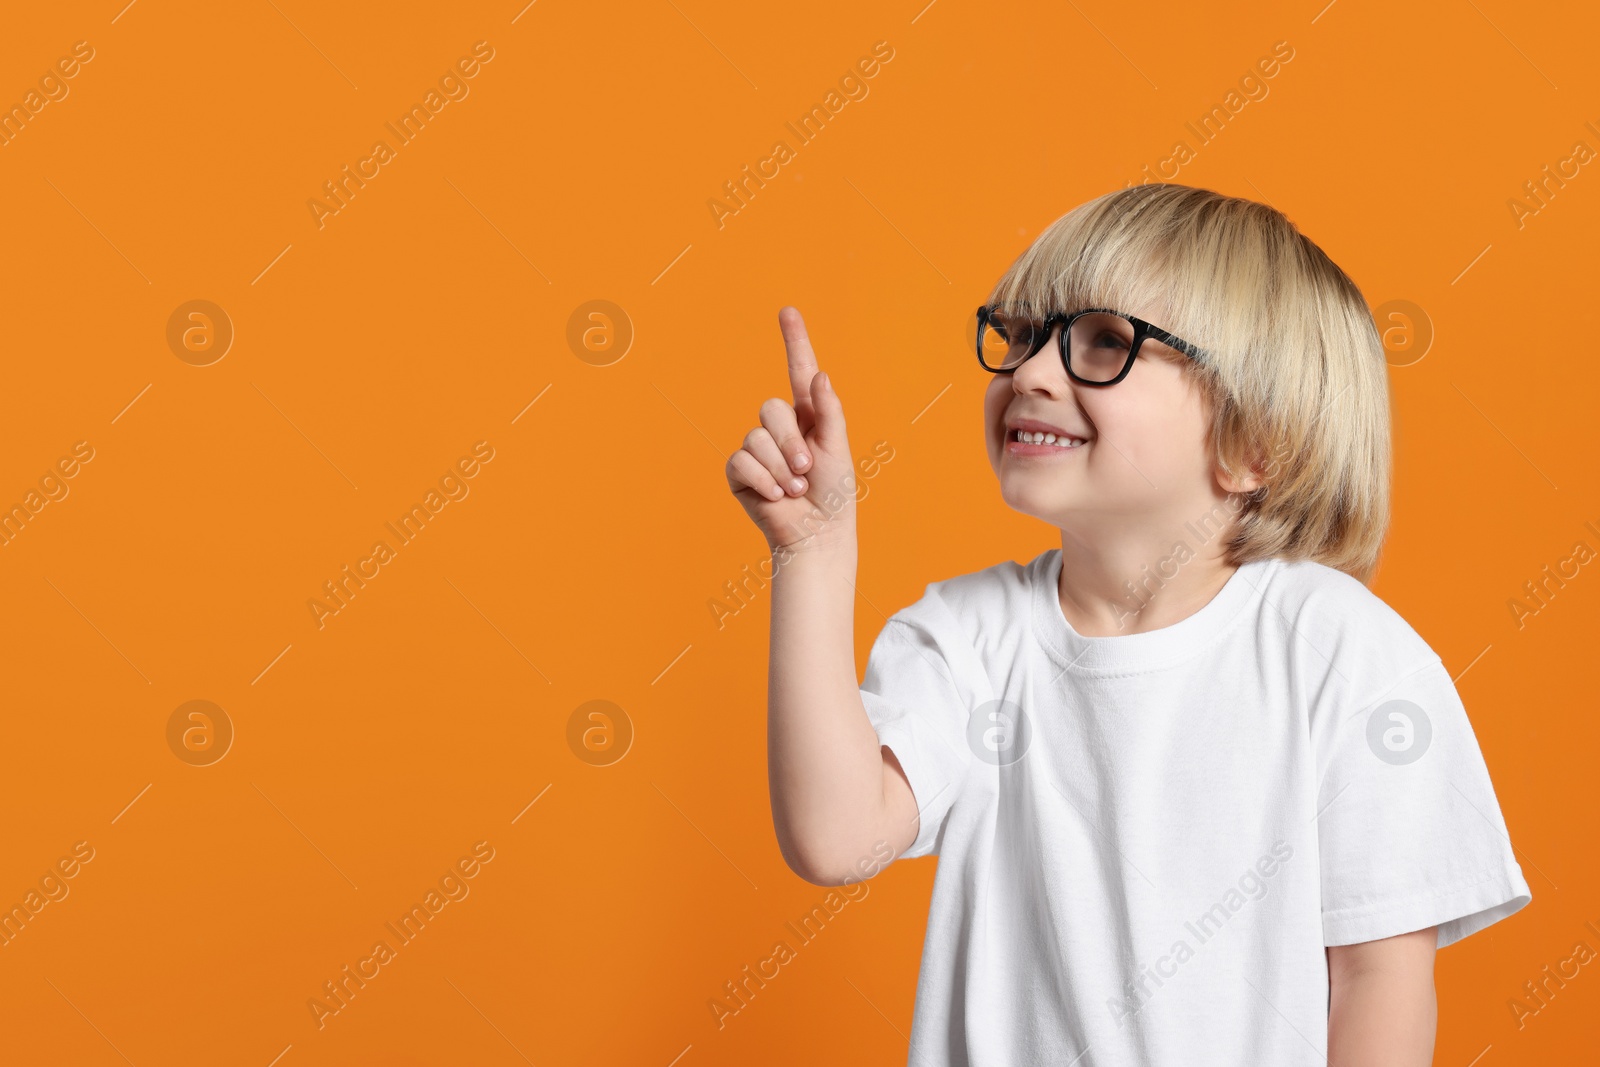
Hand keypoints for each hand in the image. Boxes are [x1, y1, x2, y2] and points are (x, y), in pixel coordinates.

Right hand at [725, 306, 857, 554]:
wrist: (816, 533)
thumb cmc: (833, 493)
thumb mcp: (838, 449)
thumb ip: (829, 411)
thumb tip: (819, 374)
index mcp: (808, 416)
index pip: (798, 370)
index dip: (794, 341)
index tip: (788, 312)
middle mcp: (780, 428)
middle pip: (771, 409)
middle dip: (792, 443)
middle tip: (807, 470)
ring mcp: (757, 449)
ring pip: (756, 437)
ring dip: (781, 468)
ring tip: (795, 489)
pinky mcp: (740, 472)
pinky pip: (741, 460)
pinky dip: (763, 480)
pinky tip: (777, 496)